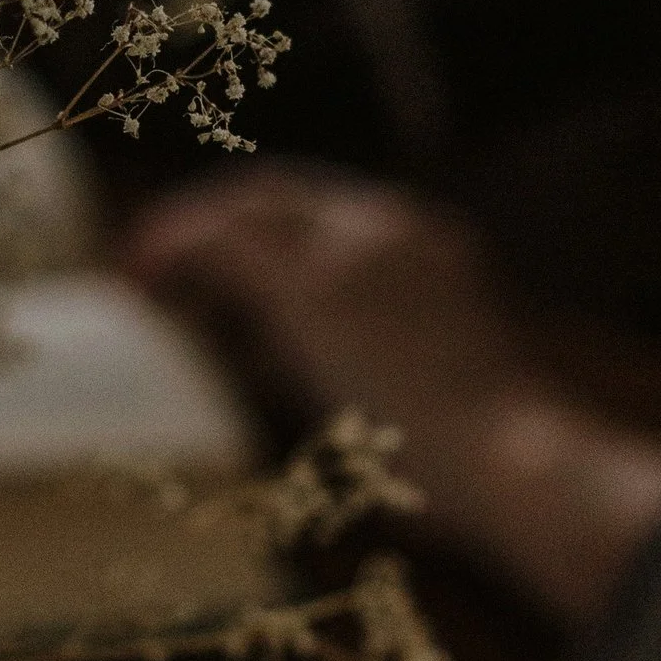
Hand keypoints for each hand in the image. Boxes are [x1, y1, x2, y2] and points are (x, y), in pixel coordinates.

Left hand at [122, 164, 660, 628]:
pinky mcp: (318, 285)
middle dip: (214, 223)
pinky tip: (142, 274)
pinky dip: (178, 247)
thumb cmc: (484, 465)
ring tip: (141, 278)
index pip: (327, 213)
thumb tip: (299, 375)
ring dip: (189, 235)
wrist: (518, 463)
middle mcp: (396, 225)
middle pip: (281, 195)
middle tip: (158, 268)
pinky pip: (226, 242)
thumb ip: (367, 367)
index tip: (219, 275)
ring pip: (248, 208)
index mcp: (432, 246)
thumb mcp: (426, 387)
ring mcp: (358, 245)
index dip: (264, 233)